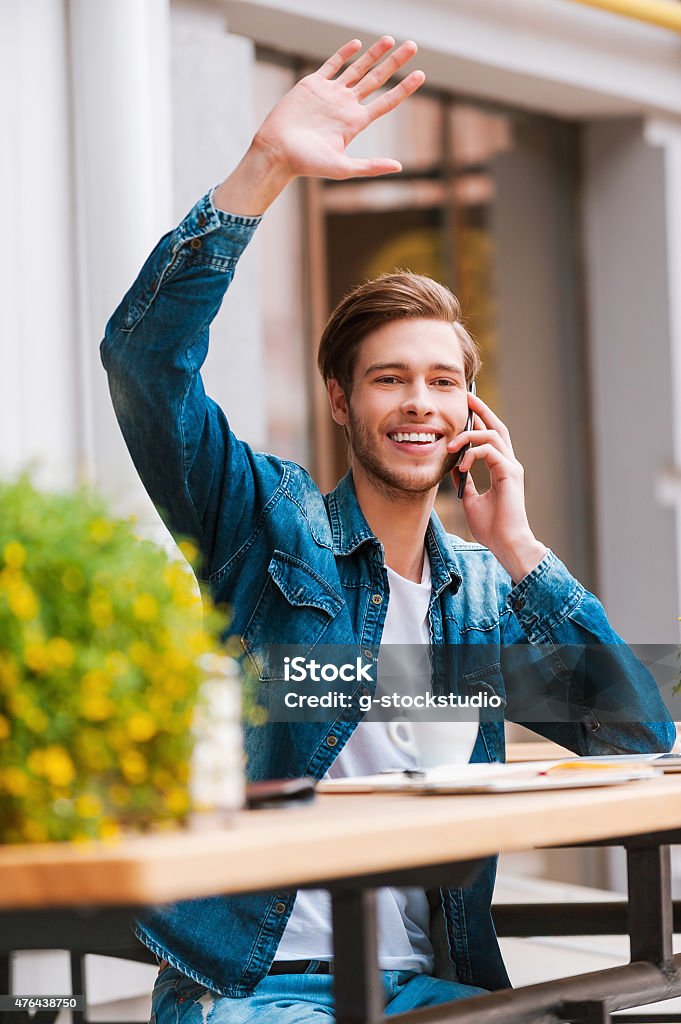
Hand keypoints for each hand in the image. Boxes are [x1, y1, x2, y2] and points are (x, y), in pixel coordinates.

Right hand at [213, 37, 424, 214]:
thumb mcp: (342, 167)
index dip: (404, 88)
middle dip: (395, 62)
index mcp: (355, 123)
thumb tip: (398, 168)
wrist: (276, 151)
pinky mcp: (313, 84)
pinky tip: (357, 44)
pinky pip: (332, 64)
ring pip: (357, 68)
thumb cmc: (306, 163)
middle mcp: (346, 106)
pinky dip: (344, 54)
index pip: (386, 102)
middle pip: (377, 79)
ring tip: (390, 39)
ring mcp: (330, 93)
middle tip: (413, 45)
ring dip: (374, 54)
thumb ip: (370, 166)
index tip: (420, 74)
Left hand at [448, 392, 546, 582]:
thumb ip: (465, 481)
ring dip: (469, 435)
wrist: (506, 544)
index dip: (479, 420)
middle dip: (481, 410)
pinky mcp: (509, 474)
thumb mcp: (471, 499)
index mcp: (501, 468)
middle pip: (497, 427)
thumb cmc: (492, 527)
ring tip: (451, 445)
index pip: (491, 437)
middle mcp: (509, 463)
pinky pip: (490, 451)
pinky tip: (461, 465)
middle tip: (465, 397)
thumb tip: (454, 468)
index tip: (464, 408)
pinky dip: (473, 454)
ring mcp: (511, 467)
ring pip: (492, 435)